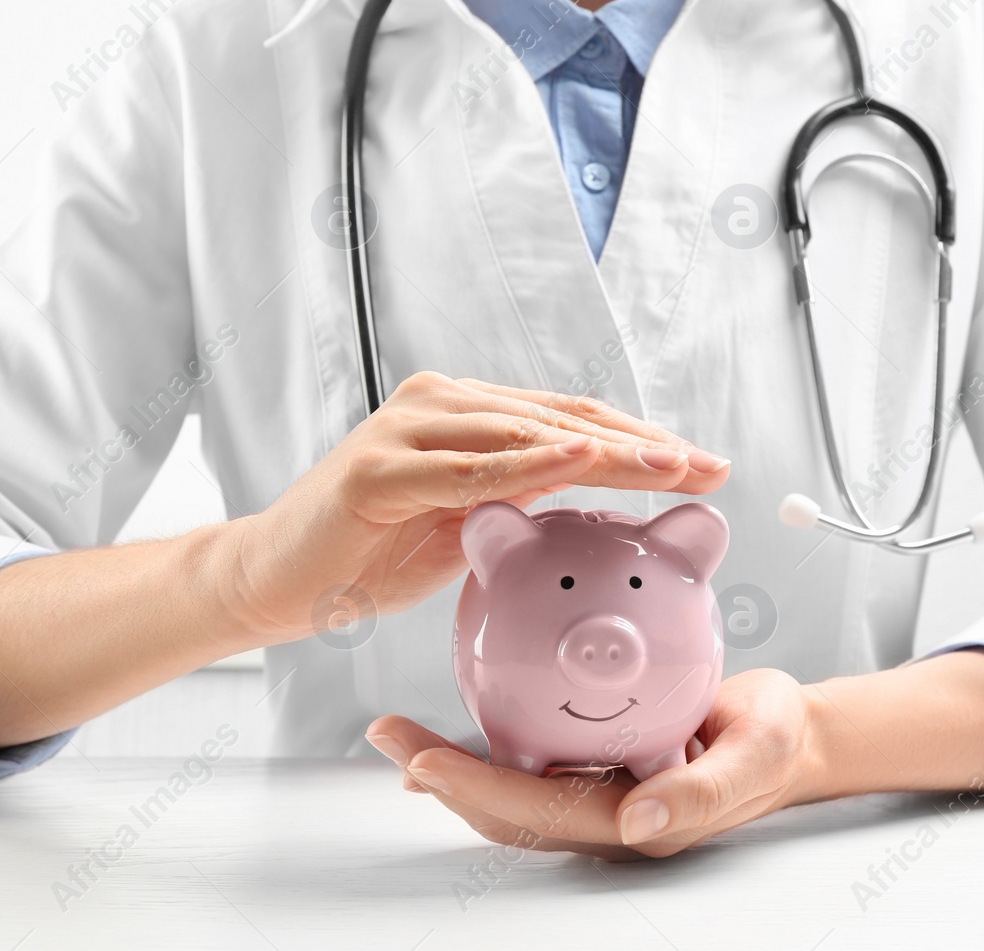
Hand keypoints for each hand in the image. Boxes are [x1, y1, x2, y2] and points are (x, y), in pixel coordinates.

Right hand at [224, 373, 730, 644]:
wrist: (276, 579)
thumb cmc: (372, 552)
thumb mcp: (467, 527)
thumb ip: (522, 500)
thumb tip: (597, 496)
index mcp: (470, 414)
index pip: (573, 421)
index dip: (642, 442)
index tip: (706, 468)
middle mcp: (442, 404)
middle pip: (562, 419)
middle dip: (643, 446)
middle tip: (708, 467)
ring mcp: (408, 428)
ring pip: (524, 434)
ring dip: (602, 450)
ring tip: (666, 464)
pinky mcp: (377, 468)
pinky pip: (466, 468)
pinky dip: (525, 463)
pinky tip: (575, 460)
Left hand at [366, 668, 817, 859]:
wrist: (788, 733)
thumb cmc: (774, 742)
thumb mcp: (755, 756)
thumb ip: (703, 791)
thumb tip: (639, 820)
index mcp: (629, 820)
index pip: (534, 810)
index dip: (473, 788)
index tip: (419, 762)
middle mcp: (599, 811)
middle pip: (500, 804)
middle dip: (437, 775)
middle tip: (384, 734)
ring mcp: (592, 789)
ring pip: (504, 782)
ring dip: (447, 760)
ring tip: (394, 728)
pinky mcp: (593, 760)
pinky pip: (528, 752)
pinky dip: (485, 738)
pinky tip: (454, 711)